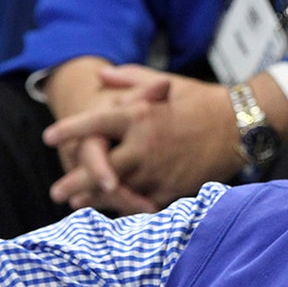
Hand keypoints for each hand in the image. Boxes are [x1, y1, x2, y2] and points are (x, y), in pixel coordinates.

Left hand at [43, 65, 242, 213]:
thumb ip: (128, 80)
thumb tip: (100, 75)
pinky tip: (111, 211)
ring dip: (94, 199)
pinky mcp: (171, 188)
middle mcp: (144, 144)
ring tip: (76, 205)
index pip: (96, 123)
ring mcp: (158, 169)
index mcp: (140, 115)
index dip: (69, 130)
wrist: (239, 126)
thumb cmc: (199, 101)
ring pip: (117, 190)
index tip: (48, 137)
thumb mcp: (164, 83)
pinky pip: (141, 201)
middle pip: (99, 167)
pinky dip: (124, 207)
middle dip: (75, 181)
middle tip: (56, 191)